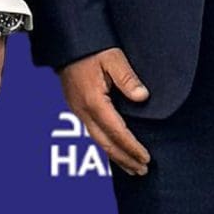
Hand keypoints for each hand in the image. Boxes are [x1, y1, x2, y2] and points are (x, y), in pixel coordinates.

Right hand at [58, 48, 150, 175]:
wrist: (67, 43)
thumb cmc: (91, 48)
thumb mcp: (113, 58)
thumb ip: (128, 78)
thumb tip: (142, 97)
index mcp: (94, 102)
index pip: (117, 132)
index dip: (132, 148)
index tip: (146, 158)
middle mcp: (84, 111)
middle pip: (106, 144)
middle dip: (125, 159)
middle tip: (142, 170)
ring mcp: (78, 111)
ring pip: (98, 141)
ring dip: (115, 156)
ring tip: (131, 167)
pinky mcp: (77, 108)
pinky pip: (93, 133)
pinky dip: (106, 145)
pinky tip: (114, 150)